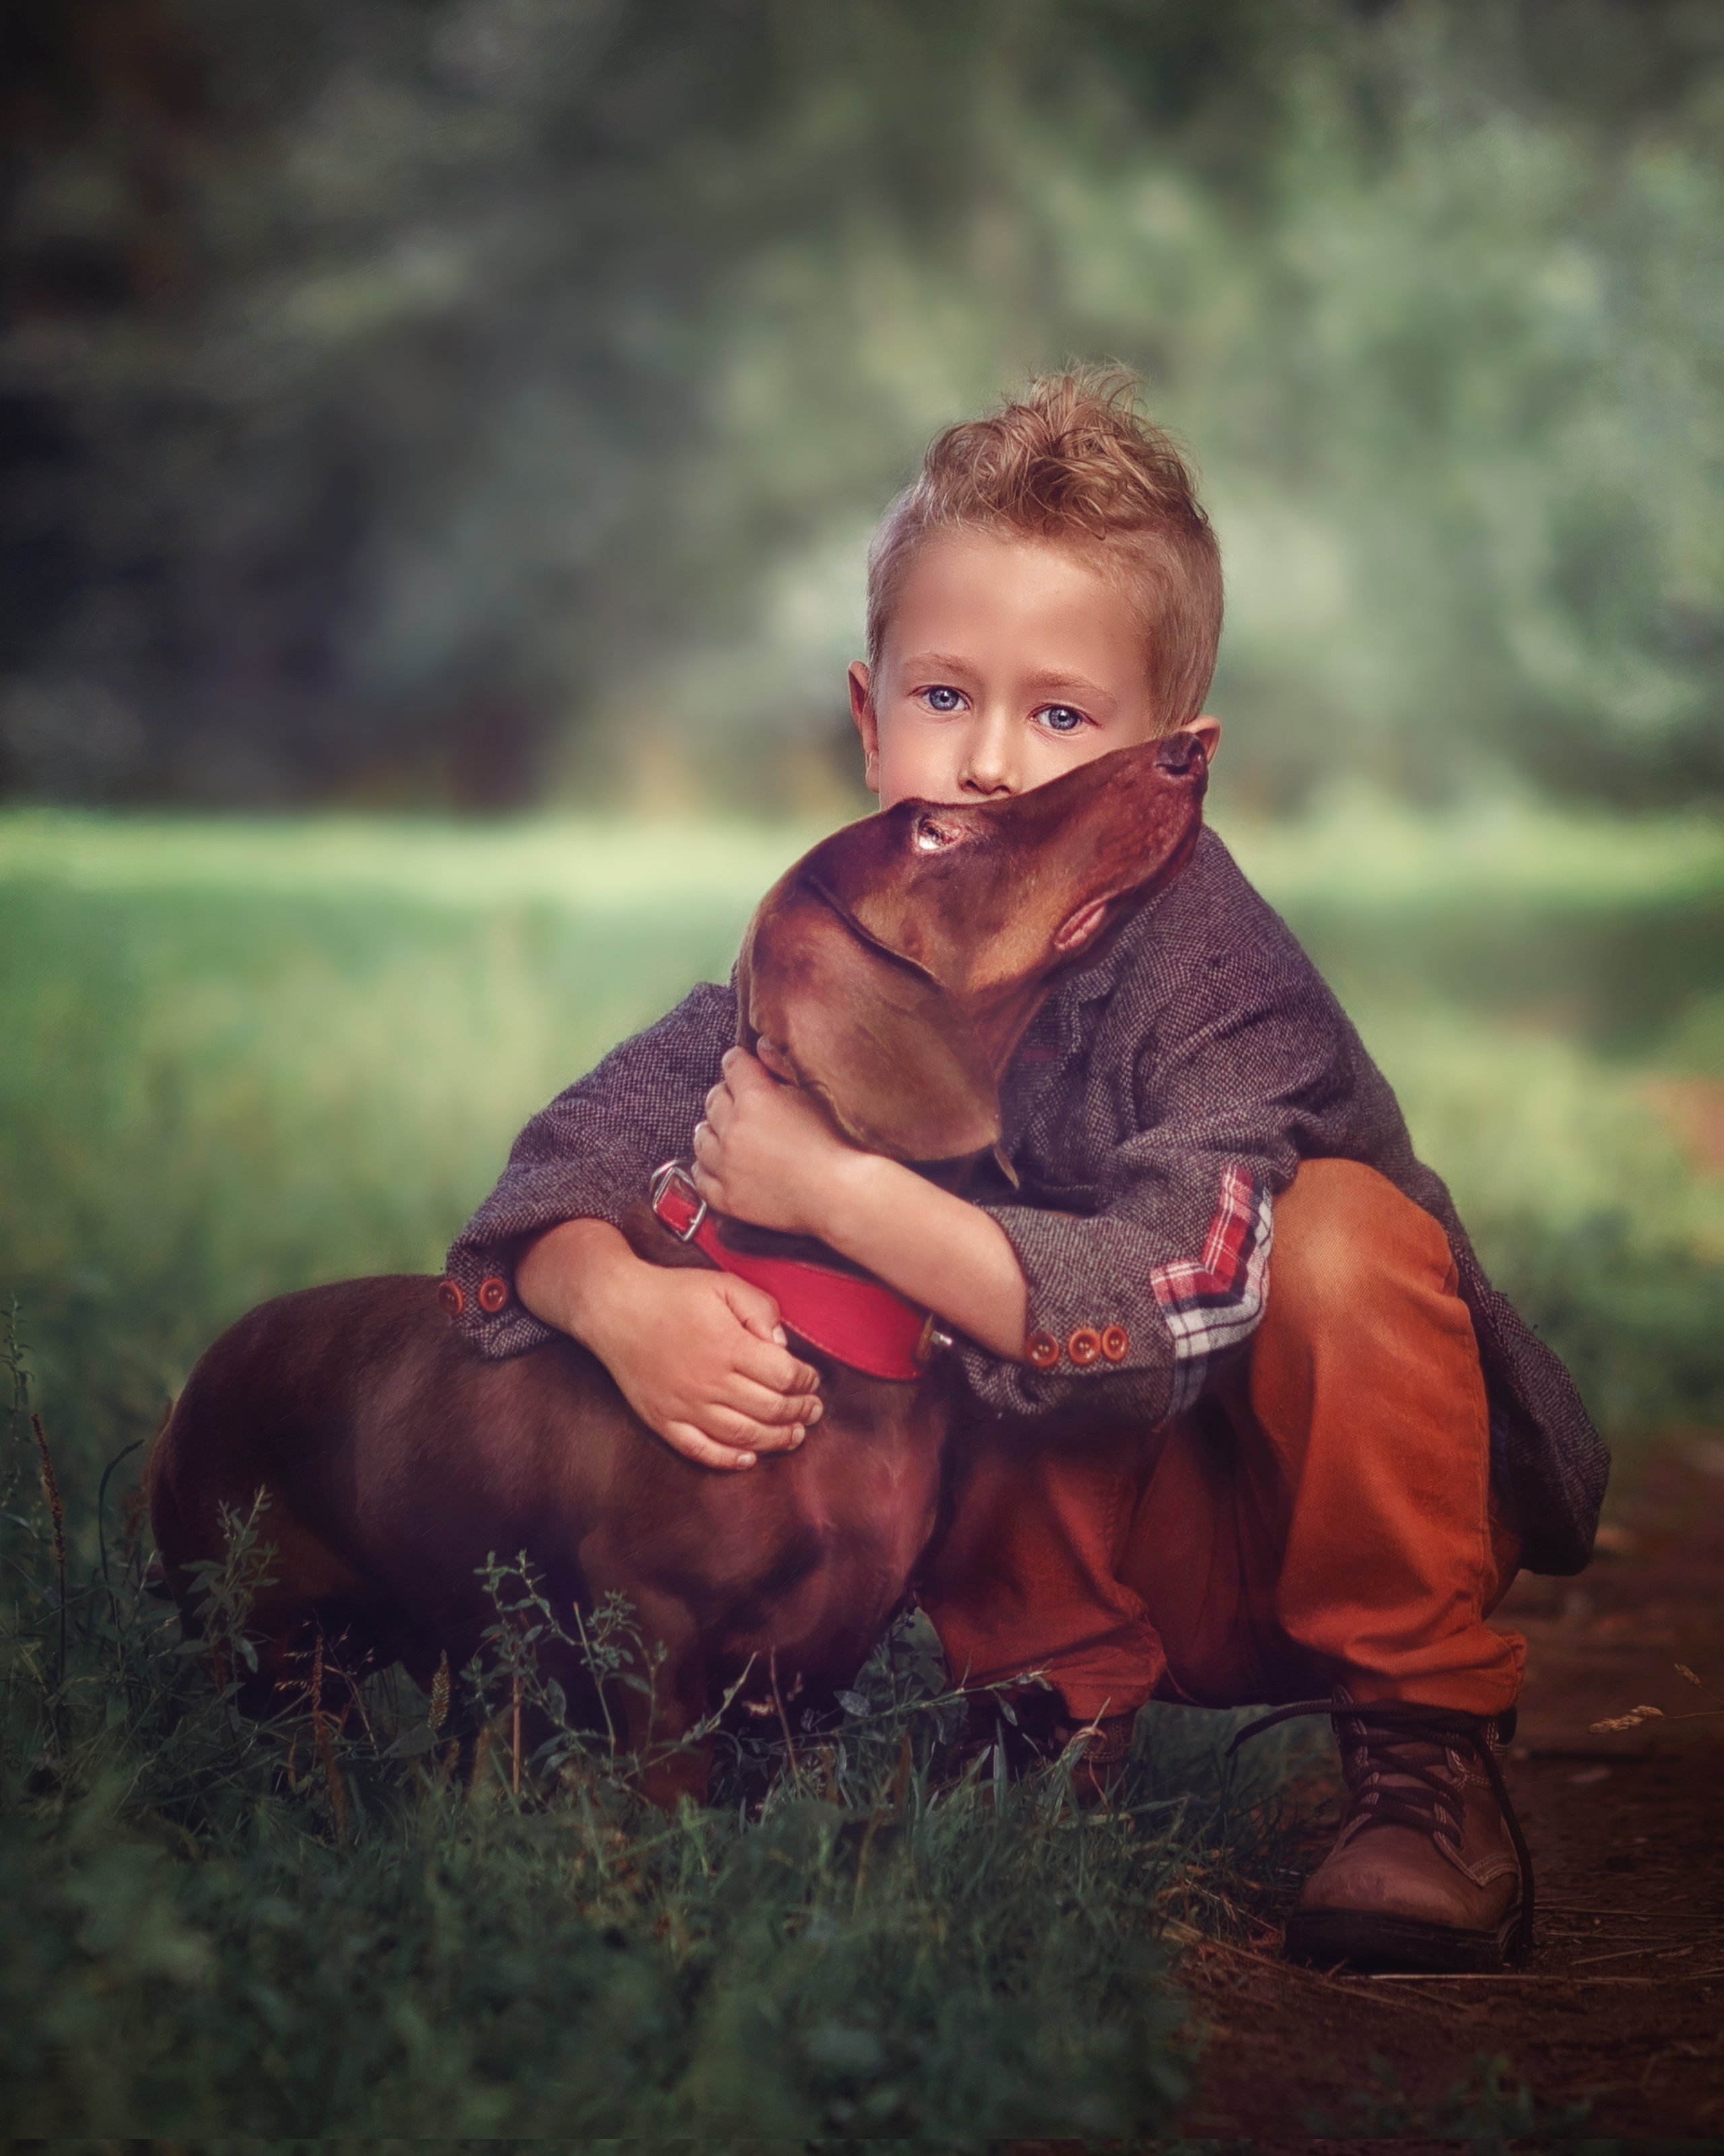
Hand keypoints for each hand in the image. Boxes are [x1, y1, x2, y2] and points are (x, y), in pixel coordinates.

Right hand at [517, 1218, 821, 1470]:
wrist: (614, 1307)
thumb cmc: (671, 1293)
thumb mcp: (723, 1283)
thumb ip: (761, 1309)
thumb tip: (783, 1346)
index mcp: (728, 1346)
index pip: (784, 1376)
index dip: (806, 1381)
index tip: (812, 1378)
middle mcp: (709, 1382)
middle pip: (770, 1410)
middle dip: (800, 1412)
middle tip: (813, 1410)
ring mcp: (685, 1406)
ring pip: (743, 1436)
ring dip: (776, 1440)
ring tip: (795, 1435)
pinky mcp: (663, 1420)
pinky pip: (700, 1451)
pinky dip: (728, 1460)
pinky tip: (748, 1458)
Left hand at [691, 1045, 858, 1237]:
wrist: (839, 1194)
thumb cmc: (835, 1142)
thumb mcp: (813, 1093)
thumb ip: (781, 1066)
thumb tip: (760, 1047)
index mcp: (755, 1098)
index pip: (732, 1065)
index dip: (740, 1063)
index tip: (745, 1067)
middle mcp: (734, 1130)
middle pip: (713, 1100)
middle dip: (727, 1095)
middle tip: (743, 1101)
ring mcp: (727, 1166)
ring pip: (701, 1137)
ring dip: (713, 1130)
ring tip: (729, 1132)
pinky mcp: (727, 1197)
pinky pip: (700, 1177)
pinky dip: (706, 1167)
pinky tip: (719, 1164)